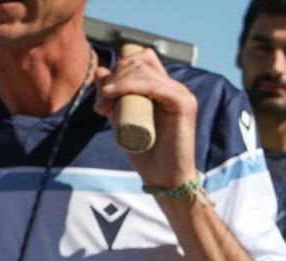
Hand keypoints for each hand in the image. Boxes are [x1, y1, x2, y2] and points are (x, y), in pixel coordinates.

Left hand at [93, 48, 198, 188]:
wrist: (163, 177)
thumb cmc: (145, 152)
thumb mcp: (121, 117)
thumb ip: (112, 97)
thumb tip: (101, 71)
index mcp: (163, 88)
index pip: (142, 59)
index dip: (120, 68)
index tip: (104, 93)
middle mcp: (174, 87)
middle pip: (141, 61)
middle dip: (115, 76)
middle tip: (101, 102)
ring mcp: (181, 94)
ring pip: (145, 70)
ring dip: (118, 82)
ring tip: (104, 103)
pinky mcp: (184, 104)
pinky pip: (155, 86)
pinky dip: (131, 86)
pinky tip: (114, 93)